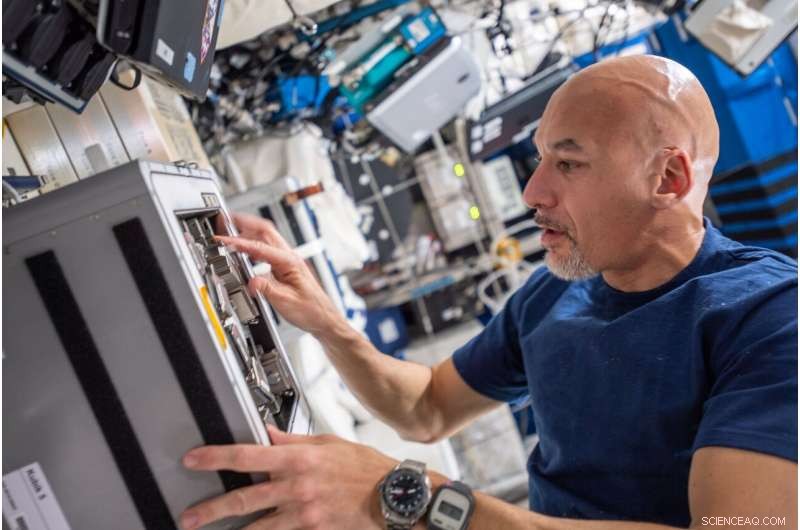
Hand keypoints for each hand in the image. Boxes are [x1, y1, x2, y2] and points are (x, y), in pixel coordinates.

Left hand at [180, 426, 397, 529]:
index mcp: (299, 459)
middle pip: (246, 498)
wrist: (393, 496)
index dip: (216, 458)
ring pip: (258, 526)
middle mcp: (298, 487)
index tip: (194, 460)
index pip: (248, 455)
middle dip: (213, 508)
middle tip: (190, 516)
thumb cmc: (364, 468)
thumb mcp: (328, 443)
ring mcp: (305, 514)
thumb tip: (267, 433)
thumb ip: (293, 441)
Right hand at [215, 213, 343, 337]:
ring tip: (229, 231)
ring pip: (265, 237)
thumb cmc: (311, 310)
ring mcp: (287, 260)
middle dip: (243, 223)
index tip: (223, 240)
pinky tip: (243, 249)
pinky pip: (265, 249)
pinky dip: (251, 244)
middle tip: (224, 221)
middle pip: (264, 230)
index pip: (260, 247)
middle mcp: (289, 257)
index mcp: (290, 262)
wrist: (323, 318)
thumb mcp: (286, 302)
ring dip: (247, 231)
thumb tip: (250, 282)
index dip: (239, 242)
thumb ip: (267, 290)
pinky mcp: (284, 267)